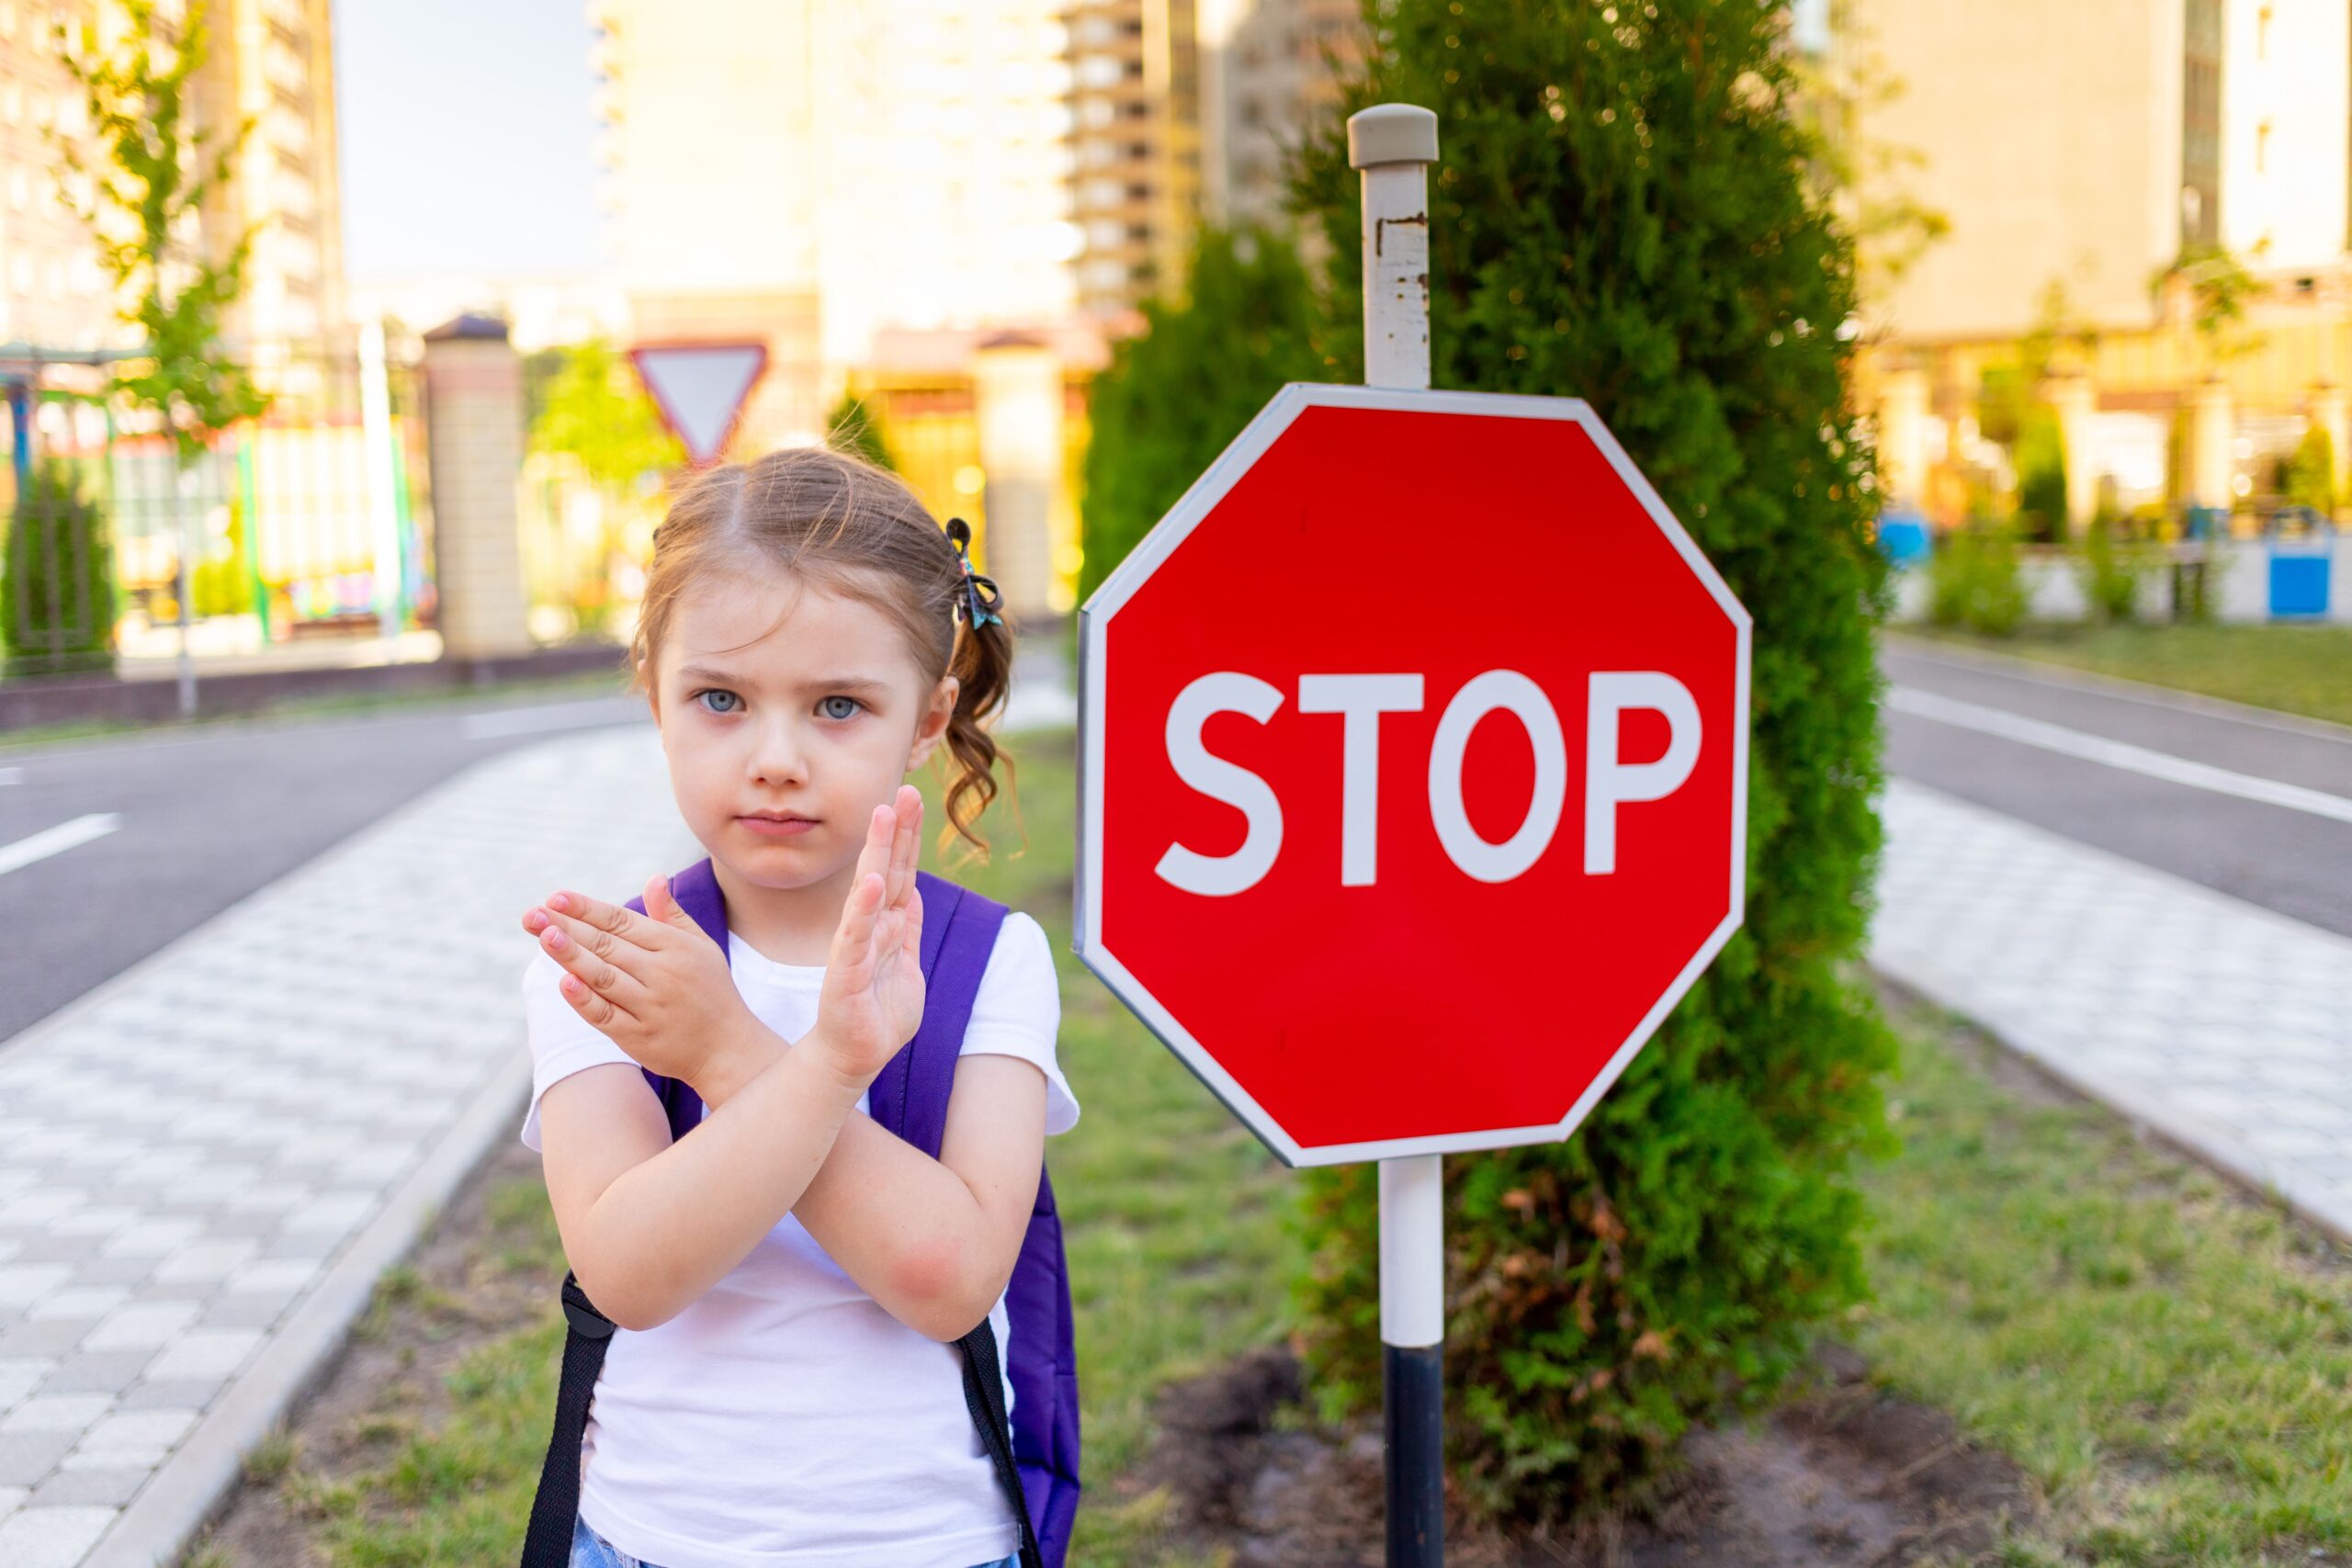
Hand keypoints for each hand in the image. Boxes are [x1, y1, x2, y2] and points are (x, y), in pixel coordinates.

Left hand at [523, 874, 767, 1093]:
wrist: (729, 1048)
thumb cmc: (711, 991)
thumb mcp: (700, 947)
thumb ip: (672, 915)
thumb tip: (654, 879)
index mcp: (674, 947)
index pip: (622, 921)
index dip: (587, 909)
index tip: (555, 897)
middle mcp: (662, 973)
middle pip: (606, 945)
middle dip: (566, 927)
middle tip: (531, 914)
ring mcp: (650, 1006)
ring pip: (603, 976)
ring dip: (571, 955)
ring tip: (543, 936)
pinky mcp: (639, 1036)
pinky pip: (606, 1015)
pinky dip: (584, 1000)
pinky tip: (563, 982)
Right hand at [806, 784, 926, 1086]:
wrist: (852, 1059)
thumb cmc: (877, 1015)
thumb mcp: (904, 965)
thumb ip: (906, 929)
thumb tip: (911, 893)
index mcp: (886, 926)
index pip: (900, 872)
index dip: (907, 836)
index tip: (912, 797)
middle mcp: (870, 928)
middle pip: (886, 870)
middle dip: (896, 830)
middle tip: (904, 790)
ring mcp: (856, 948)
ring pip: (870, 892)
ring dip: (877, 853)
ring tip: (883, 817)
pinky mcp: (847, 975)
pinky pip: (856, 937)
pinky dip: (863, 910)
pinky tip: (870, 883)